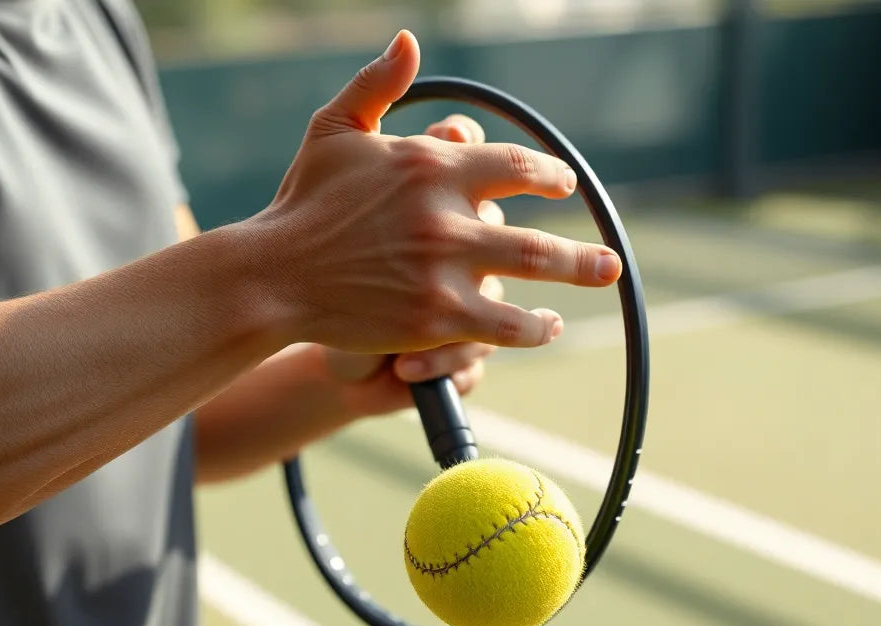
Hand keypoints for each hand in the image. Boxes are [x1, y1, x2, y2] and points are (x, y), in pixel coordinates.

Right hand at [246, 29, 619, 354]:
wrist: (272, 275)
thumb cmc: (301, 204)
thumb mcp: (333, 130)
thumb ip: (375, 85)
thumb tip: (408, 41)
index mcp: (430, 164)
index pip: (516, 166)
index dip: (550, 179)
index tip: (563, 188)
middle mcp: (446, 214)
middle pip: (541, 231)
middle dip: (583, 247)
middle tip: (608, 256)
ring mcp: (445, 268)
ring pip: (534, 275)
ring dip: (575, 279)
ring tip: (595, 283)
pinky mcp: (435, 316)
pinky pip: (504, 326)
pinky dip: (534, 329)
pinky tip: (545, 326)